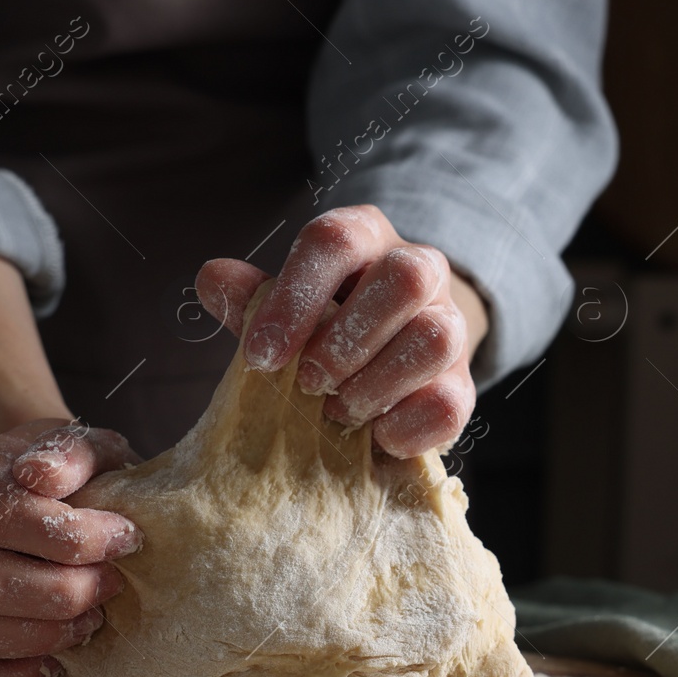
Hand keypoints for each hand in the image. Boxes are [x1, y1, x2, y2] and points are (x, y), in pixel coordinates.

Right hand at [0, 419, 139, 676]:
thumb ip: (72, 452)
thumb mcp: (92, 446)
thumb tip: (40, 476)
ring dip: (37, 636)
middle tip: (112, 586)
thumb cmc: (83, 473)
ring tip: (90, 623)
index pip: (0, 511)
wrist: (54, 485)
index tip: (127, 538)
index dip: (72, 536)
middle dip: (59, 593)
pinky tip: (56, 667)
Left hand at [194, 205, 488, 457]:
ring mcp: (450, 326)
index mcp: (365, 238)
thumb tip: (214, 279)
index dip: (294, 299)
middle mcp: (418, 270)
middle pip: (404, 279)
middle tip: (306, 383)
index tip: (259, 356)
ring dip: (375, 384)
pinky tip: (374, 437)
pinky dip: (406, 427)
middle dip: (346, 340)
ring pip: (435, 339)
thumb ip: (251, 298)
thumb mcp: (283, 307)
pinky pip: (451, 403)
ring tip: (336, 412)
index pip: (335, 241)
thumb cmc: (320, 329)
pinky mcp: (464, 385)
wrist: (384, 361)